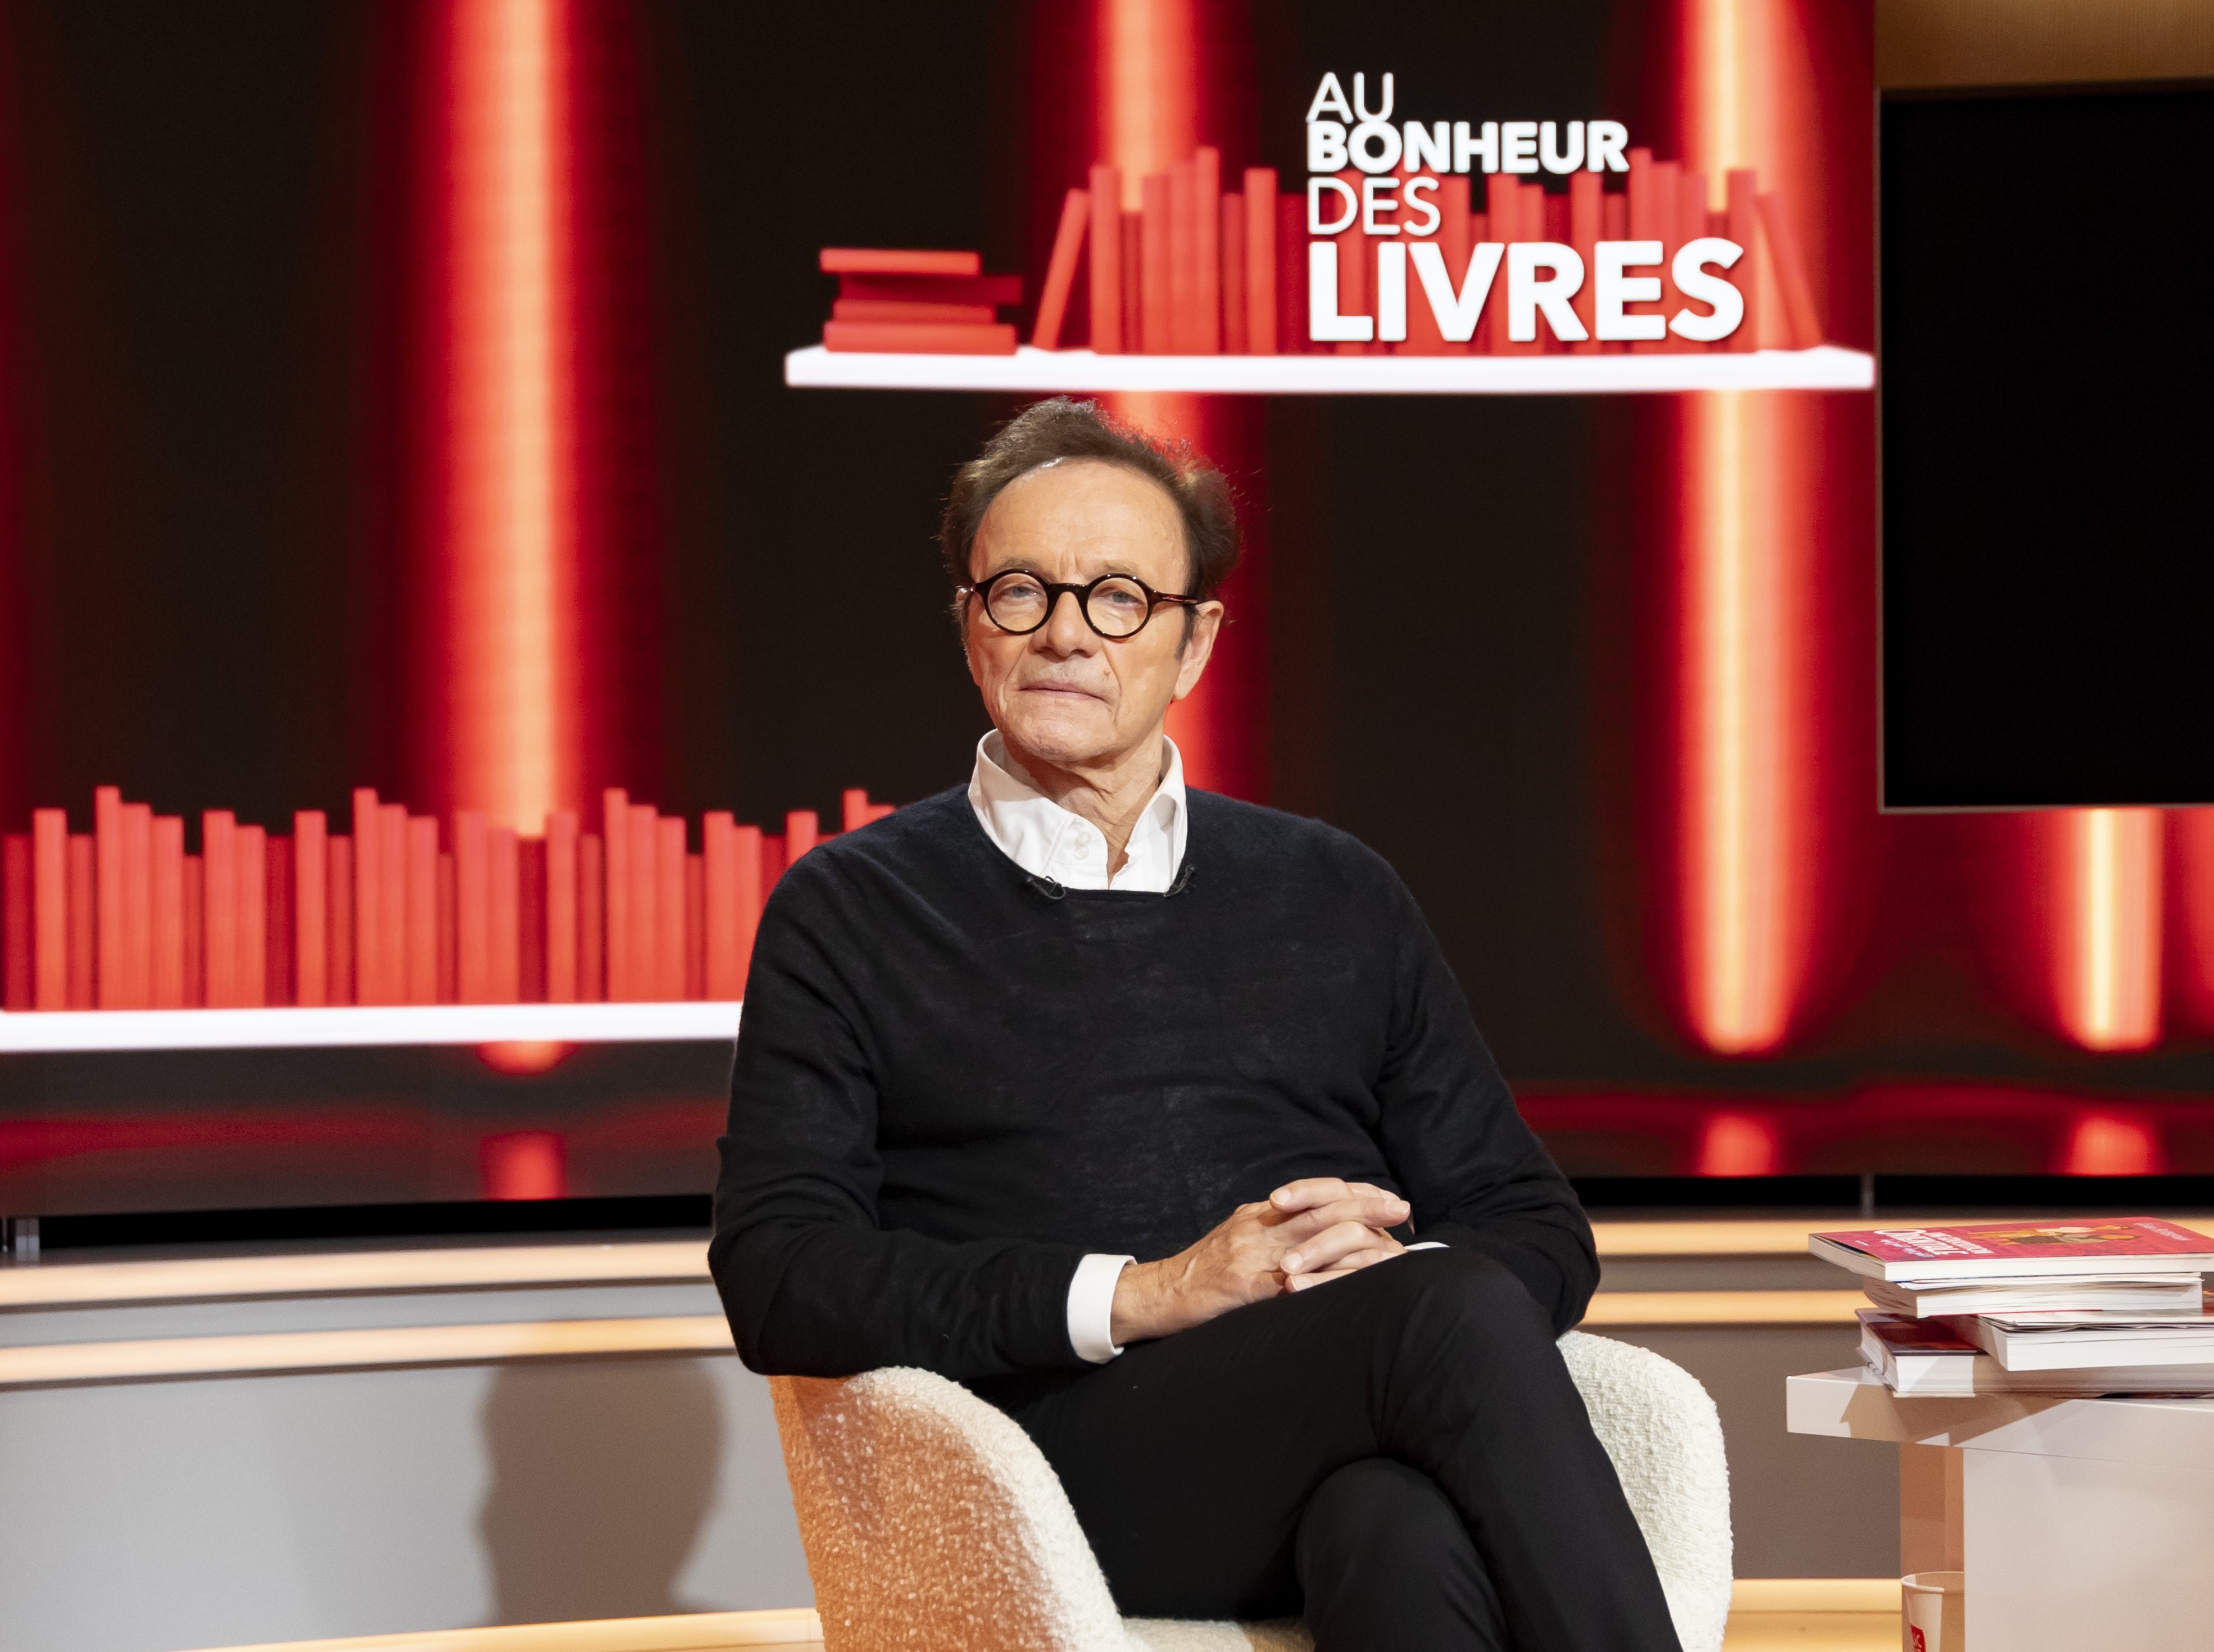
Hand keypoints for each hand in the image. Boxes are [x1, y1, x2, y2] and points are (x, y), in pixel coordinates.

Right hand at [1109, 1178, 1410, 1344]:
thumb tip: (1310, 1223)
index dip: (1354, 1193)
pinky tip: (1354, 1288)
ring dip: (1359, 1242)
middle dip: (1366, 1207)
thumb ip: (1272, 1228)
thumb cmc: (1202, 1269)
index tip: (1386, 1196)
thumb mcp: (1238, 1235)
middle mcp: (1260, 1228)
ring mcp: (1254, 1256)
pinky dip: (1327, 1282)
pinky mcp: (1248, 1287)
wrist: (1161, 1292)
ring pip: (1315, 1240)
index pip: (1316, 1194)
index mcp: (1260, 1216)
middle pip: (1322, 1209)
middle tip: (1401, 1208)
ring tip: (1391, 1247)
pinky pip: (1295, 1282)